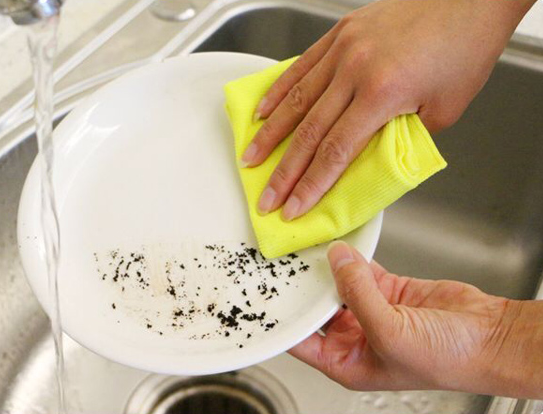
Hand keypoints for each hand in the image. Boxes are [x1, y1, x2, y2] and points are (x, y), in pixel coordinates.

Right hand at [242, 0, 535, 220]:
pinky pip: (301, 66)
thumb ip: (401, 136)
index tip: (294, 207)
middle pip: (308, 132)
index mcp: (383, 92)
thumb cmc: (464, 49)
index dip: (311, 185)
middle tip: (267, 197)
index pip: (335, 151)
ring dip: (270, 134)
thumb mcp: (444, 110)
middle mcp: (355, 69)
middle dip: (284, 171)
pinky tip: (263, 111)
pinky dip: (279, 90)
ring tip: (250, 158)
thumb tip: (371, 154)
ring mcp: (343, 48)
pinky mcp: (340, 33)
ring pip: (296, 99)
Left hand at [290, 241, 542, 397]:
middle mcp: (355, 338)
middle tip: (287, 262)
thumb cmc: (448, 359)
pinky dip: (353, 258)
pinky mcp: (388, 290)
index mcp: (347, 363)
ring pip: (338, 285)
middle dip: (305, 288)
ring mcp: (371, 311)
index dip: (285, 320)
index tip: (267, 297)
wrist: (492, 338)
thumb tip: (336, 262)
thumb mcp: (389, 331)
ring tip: (311, 248)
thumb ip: (357, 293)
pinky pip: (361, 270)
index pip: (301, 341)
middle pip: (316, 309)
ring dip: (329, 269)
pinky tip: (342, 246)